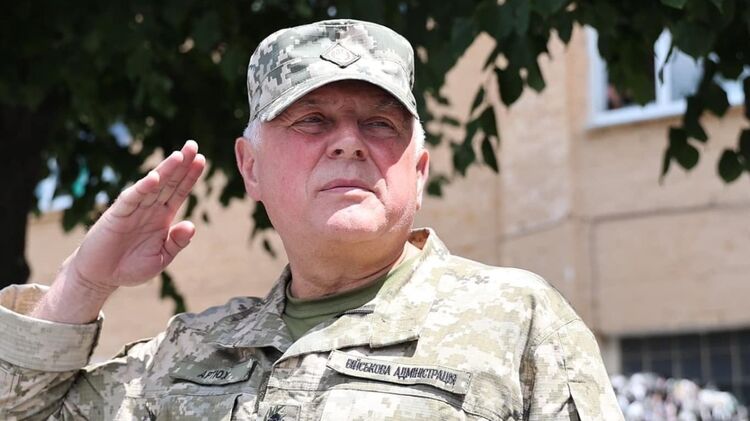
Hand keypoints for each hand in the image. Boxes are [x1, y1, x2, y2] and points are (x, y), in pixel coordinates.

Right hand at [70, 140, 205, 292]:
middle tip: (193, 145)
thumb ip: (176, 243)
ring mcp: (133, 210)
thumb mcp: (161, 258)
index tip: (202, 160)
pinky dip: (142, 189)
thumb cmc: (131, 267)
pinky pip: (131, 199)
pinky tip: (154, 178)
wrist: (101, 277)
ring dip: (166, 171)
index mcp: (163, 217)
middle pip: (169, 182)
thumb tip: (191, 225)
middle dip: (181, 164)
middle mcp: (150, 208)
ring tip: (180, 155)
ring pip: (153, 186)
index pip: (179, 191)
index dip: (190, 176)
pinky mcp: (117, 215)